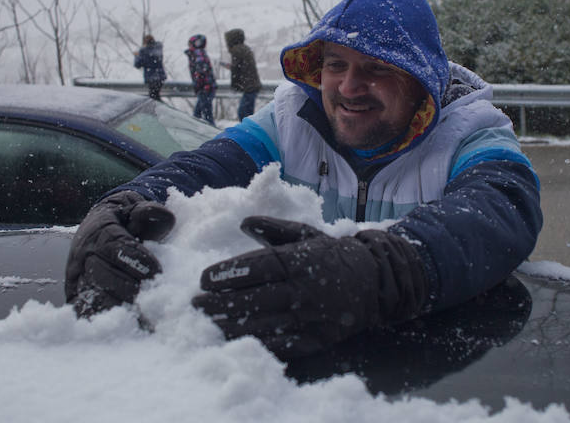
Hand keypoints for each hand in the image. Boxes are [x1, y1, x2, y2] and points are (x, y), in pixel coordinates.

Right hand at [65, 191, 174, 317]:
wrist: (101, 225)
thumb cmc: (126, 221)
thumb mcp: (136, 210)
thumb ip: (149, 213)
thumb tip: (164, 215)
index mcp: (99, 231)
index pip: (114, 246)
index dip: (135, 260)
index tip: (157, 272)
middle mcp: (83, 255)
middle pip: (101, 274)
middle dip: (128, 288)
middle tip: (152, 301)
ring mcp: (77, 278)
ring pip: (90, 296)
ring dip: (116, 309)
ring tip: (143, 322)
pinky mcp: (76, 296)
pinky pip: (84, 312)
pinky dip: (102, 322)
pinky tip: (125, 330)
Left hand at [191, 216, 427, 358]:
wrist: (374, 280)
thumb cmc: (332, 254)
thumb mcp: (305, 234)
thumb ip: (274, 229)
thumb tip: (244, 222)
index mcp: (299, 260)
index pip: (254, 268)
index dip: (226, 274)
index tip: (204, 279)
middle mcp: (303, 289)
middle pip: (252, 299)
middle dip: (218, 303)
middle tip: (195, 305)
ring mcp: (310, 317)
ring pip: (262, 325)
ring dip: (230, 326)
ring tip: (208, 323)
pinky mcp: (316, 340)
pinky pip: (281, 346)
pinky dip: (256, 344)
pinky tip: (236, 341)